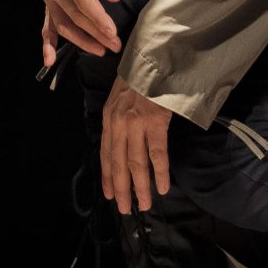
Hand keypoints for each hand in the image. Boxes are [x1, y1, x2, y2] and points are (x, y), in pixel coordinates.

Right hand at [40, 0, 123, 67]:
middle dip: (96, 32)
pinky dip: (48, 44)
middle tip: (115, 44)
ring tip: (101, 50)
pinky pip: (47, 26)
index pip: (83, 0)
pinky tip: (49, 60)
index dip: (98, 18)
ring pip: (63, 25)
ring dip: (81, 41)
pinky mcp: (49, 4)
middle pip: (74, 15)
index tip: (113, 32)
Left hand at [101, 78, 172, 214]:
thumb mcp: (121, 97)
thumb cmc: (142, 77)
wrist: (156, 58)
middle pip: (118, 163)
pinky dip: (160, 173)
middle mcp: (119, 123)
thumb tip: (123, 142)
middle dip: (122, 188)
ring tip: (144, 204)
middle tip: (126, 209)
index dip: (107, 177)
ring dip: (140, 187)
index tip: (110, 195)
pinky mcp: (155, 122)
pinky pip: (157, 154)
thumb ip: (119, 118)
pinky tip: (162, 187)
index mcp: (109, 118)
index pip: (105, 154)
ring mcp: (136, 123)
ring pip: (136, 163)